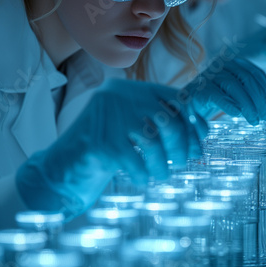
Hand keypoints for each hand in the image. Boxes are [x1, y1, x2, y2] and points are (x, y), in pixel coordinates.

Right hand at [16, 79, 206, 216]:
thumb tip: (203, 128)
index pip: (175, 98)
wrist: (62, 167)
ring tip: (162, 174)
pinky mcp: (101, 143)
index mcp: (129, 89)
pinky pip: (136, 162)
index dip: (193, 120)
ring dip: (164, 165)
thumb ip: (160, 119)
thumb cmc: (105, 147)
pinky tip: (142, 178)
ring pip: (154, 143)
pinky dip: (144, 174)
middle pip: (169, 119)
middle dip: (183, 145)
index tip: (199, 141)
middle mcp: (118, 96)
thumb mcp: (132, 125)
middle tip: (183, 162)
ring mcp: (108, 118)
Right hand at [185, 55, 265, 124]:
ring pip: (233, 85)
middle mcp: (220, 64)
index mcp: (232, 62)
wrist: (186, 105)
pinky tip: (237, 115)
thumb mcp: (235, 96)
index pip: (255, 73)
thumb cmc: (213, 100)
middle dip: (259, 100)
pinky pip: (217, 95)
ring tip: (254, 121)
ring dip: (248, 105)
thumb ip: (251, 98)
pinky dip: (229, 105)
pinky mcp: (198, 88)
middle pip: (246, 78)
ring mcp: (208, 74)